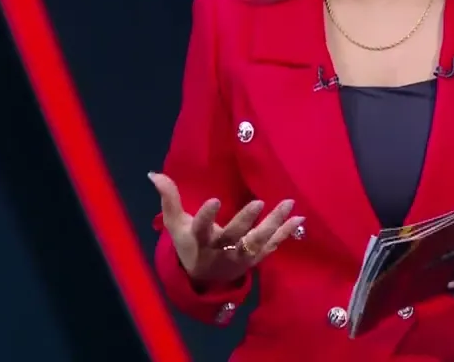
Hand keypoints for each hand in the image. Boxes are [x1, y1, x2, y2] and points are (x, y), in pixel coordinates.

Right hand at [149, 172, 303, 285]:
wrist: (203, 280)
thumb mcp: (175, 224)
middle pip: (233, 237)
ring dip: (273, 223)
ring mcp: (240, 257)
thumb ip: (169, 199)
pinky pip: (271, 246)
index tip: (214, 200)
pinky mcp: (254, 259)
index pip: (201, 229)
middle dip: (245, 221)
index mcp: (198, 241)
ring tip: (288, 203)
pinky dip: (285, 233)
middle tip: (258, 203)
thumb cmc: (188, 245)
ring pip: (257, 241)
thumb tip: (154, 174)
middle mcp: (220, 251)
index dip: (206, 216)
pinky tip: (299, 218)